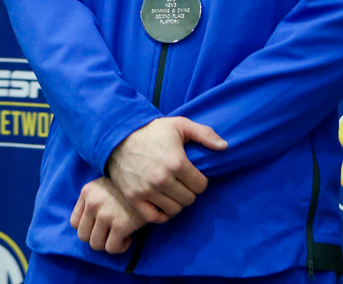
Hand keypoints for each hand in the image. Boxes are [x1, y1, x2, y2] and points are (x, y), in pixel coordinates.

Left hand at [70, 177, 145, 253]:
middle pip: (83, 236)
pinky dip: (120, 247)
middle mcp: (93, 203)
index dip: (88, 228)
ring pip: (96, 245)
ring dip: (108, 244)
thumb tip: (88, 224)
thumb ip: (92, 200)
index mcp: (87, 192)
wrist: (150, 183)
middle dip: (97, 238)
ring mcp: (105, 214)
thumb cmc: (127, 187)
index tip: (100, 226)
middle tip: (110, 233)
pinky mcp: (120, 225)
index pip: (74, 222)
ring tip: (120, 235)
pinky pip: (112, 248)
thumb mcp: (103, 186)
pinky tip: (129, 237)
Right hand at [105, 117, 226, 223]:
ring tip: (173, 192)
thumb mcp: (180, 125)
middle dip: (189, 191)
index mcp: (176, 162)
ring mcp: (147, 191)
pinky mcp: (134, 198)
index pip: (201, 186)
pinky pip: (154, 218)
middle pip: (189, 199)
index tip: (193, 175)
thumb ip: (204, 134)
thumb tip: (225, 147)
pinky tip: (163, 203)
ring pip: (174, 210)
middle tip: (183, 183)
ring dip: (177, 202)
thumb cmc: (152, 130)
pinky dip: (162, 214)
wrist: (118, 137)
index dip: (200, 180)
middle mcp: (162, 179)